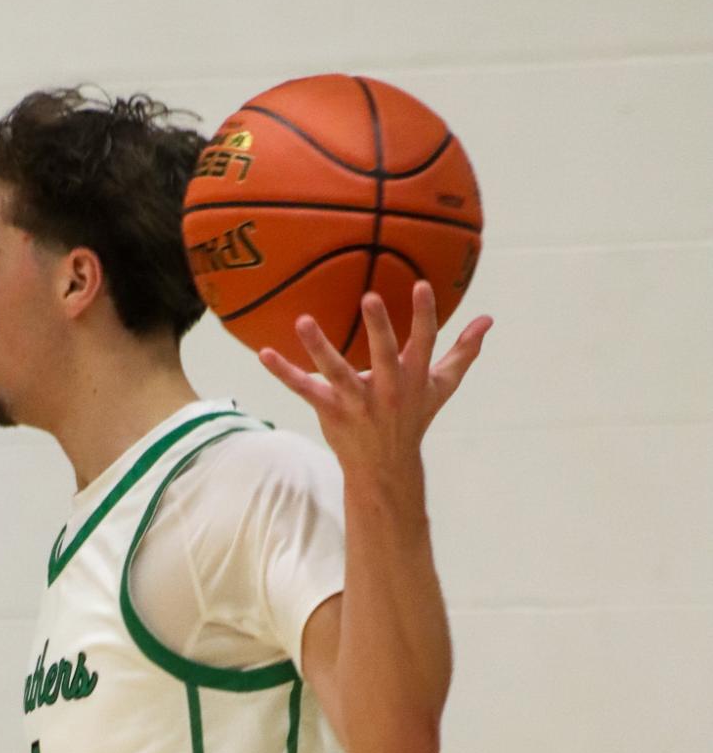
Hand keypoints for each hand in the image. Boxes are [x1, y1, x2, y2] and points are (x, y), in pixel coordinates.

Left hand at [258, 280, 491, 476]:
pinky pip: (303, 389)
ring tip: (303, 321)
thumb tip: (487, 320)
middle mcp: (386, 389)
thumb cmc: (413, 418)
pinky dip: (284, 372)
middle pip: (383, 355)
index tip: (421, 285)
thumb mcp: (441, 387)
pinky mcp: (330, 410)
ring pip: (335, 371)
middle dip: (378, 328)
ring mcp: (356, 401)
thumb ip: (463, 352)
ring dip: (319, 347)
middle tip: (369, 297)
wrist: (385, 467)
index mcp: (413, 377)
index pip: (423, 342)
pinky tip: (264, 353)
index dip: (423, 315)